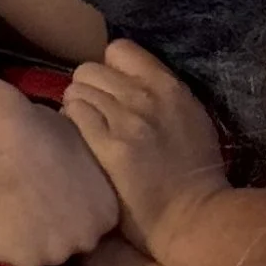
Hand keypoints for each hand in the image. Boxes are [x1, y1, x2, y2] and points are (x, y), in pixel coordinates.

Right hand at [0, 88, 121, 265]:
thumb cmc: (43, 133)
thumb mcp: (83, 151)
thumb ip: (86, 178)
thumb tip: (76, 177)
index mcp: (107, 215)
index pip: (92, 224)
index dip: (70, 210)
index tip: (53, 195)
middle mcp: (85, 241)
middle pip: (68, 243)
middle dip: (52, 228)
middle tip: (30, 201)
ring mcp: (52, 256)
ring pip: (37, 252)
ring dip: (25, 236)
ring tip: (9, 207)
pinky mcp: (18, 261)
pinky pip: (7, 254)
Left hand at [62, 40, 234, 265]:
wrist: (193, 215)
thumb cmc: (194, 172)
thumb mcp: (191, 118)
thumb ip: (162, 96)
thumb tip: (131, 82)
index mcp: (169, 86)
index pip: (119, 50)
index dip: (108, 68)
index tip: (109, 89)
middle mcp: (146, 96)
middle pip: (90, 69)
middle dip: (85, 89)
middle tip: (90, 112)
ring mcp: (126, 121)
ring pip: (77, 90)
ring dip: (75, 107)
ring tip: (84, 129)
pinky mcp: (108, 147)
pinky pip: (74, 115)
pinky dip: (70, 124)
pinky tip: (77, 142)